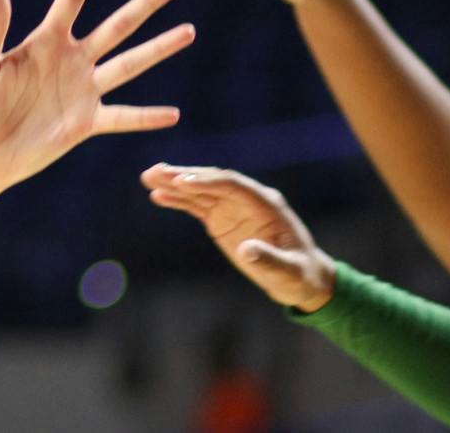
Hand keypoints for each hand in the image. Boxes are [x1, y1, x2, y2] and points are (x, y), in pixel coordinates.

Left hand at [0, 0, 192, 190]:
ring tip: (189, 30)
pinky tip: (174, 113)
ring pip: (130, 64)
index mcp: (45, 40)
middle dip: (146, 3)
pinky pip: (123, 117)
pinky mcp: (86, 123)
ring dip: (160, 48)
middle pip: (117, 25)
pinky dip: (147, 116)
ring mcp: (82, 90)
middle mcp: (71, 60)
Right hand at [143, 164, 337, 311]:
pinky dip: (178, 199)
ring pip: (200, 190)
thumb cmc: (299, 275)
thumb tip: (246, 250)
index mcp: (266, 204)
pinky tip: (157, 195)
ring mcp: (232, 208)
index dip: (207, 182)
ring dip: (174, 183)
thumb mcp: (289, 271)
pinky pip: (196, 205)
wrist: (301, 278)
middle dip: (184, 176)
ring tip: (148, 177)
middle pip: (212, 181)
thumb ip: (268, 259)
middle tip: (156, 172)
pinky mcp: (222, 219)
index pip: (232, 185)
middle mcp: (247, 200)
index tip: (182, 182)